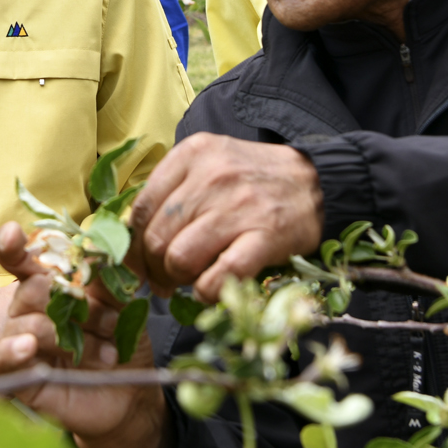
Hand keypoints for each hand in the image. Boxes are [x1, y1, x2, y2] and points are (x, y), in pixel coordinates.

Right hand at [0, 222, 169, 447]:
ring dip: (66, 335)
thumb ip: (108, 276)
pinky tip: (28, 348)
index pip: (23, 261)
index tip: (12, 234)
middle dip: (74, 302)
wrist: (132, 395)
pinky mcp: (18, 376)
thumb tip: (104, 239)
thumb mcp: (122, 306)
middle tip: (112, 322)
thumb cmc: (123, 344)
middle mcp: (30, 311)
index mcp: (50, 287)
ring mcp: (20, 342)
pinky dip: (12, 350)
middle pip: (31, 290)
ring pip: (25, 324)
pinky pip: (0, 358)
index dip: (11, 246)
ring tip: (107, 353)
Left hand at [128, 133, 323, 301]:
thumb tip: (132, 235)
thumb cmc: (252, 178)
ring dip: (179, 281)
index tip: (139, 263)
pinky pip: (220, 277)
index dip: (133, 245)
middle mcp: (211, 177)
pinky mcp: (265, 236)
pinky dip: (208, 293)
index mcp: (191, 155)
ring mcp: (239, 206)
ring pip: (180, 259)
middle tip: (164, 279)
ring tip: (189, 281)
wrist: (315, 182)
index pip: (141, 209)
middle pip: (157, 238)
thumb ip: (171, 190)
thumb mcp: (208, 165)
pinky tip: (211, 290)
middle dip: (154, 269)